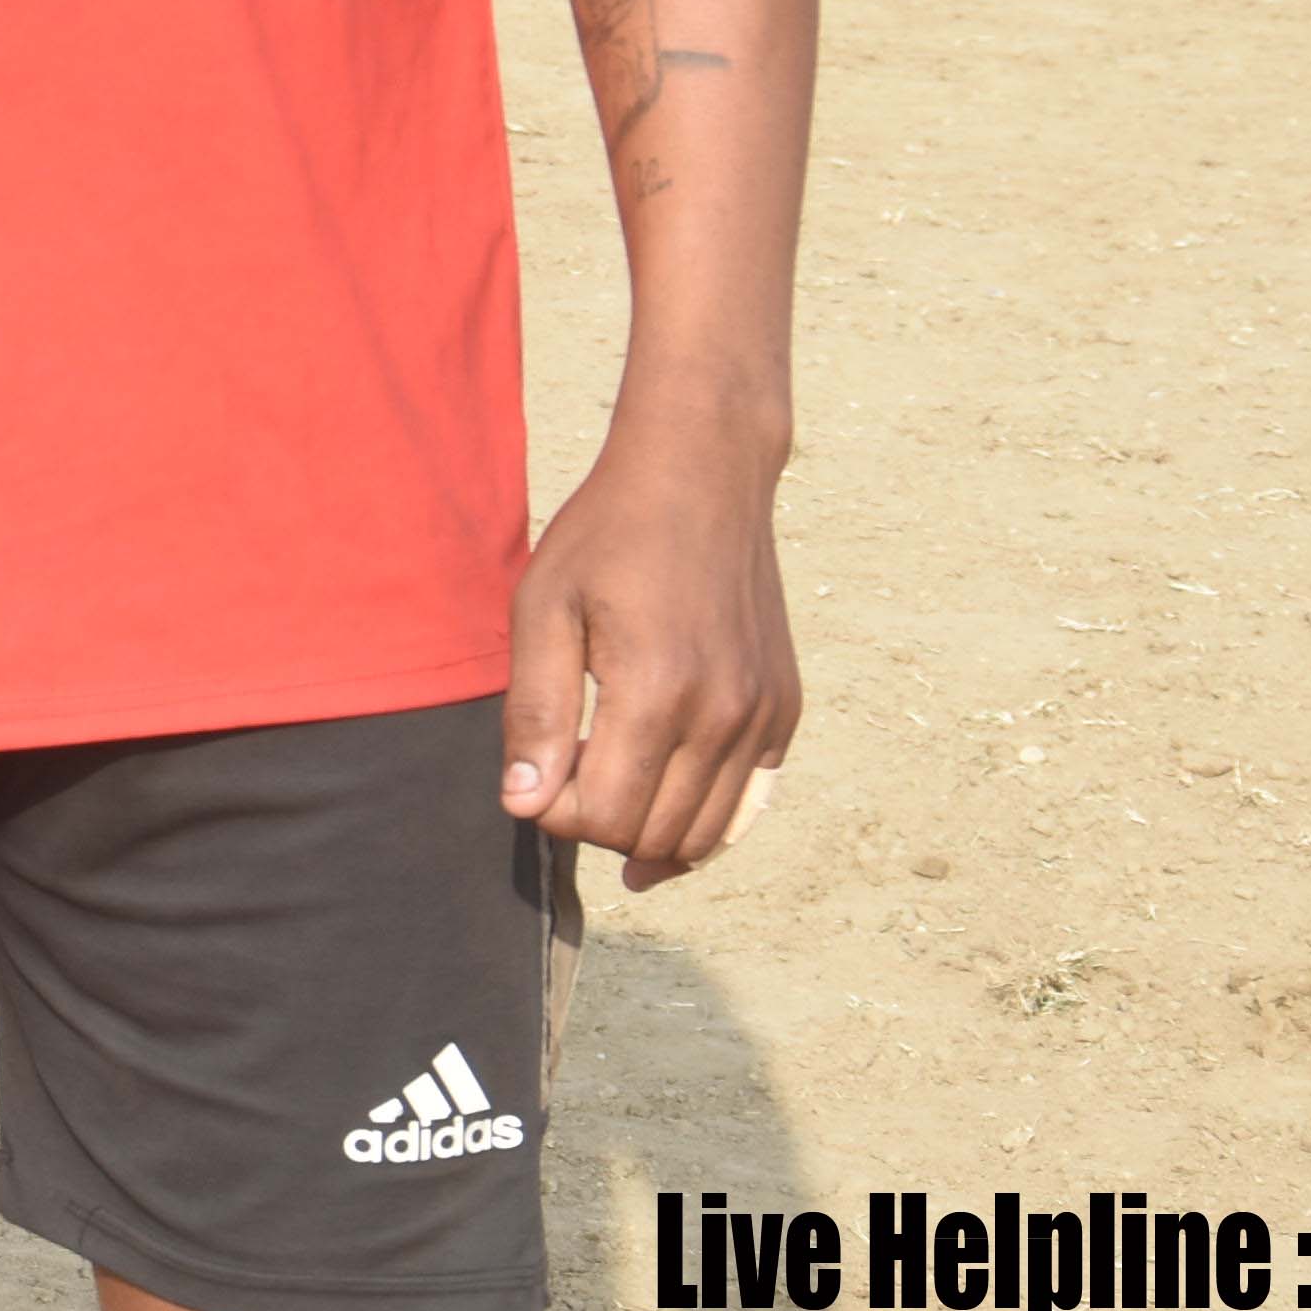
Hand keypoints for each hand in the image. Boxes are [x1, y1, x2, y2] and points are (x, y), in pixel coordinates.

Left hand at [501, 406, 797, 887]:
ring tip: (614, 774)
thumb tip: (526, 806)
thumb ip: (536, 711)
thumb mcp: (546, 606)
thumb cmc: (609, 532)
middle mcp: (723, 714)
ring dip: (649, 829)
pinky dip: (703, 818)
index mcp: (657, 691)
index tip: (540, 765)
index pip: (604, 818)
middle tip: (572, 765)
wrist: (703, 471)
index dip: (555, 810)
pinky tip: (664, 794)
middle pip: (653, 839)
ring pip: (703, 836)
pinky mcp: (785, 709)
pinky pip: (748, 805)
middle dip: (599, 823)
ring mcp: (763, 715)